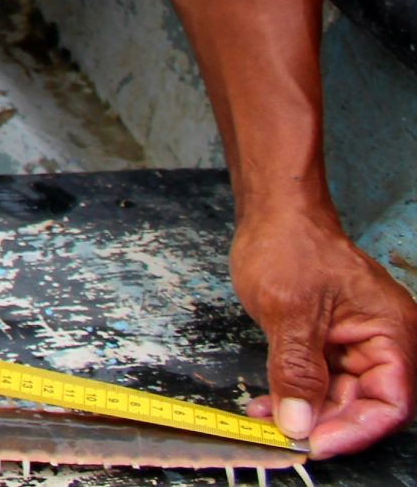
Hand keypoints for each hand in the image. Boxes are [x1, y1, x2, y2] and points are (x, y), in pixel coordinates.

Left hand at [233, 204, 415, 456]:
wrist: (273, 213)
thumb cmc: (290, 245)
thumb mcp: (289, 312)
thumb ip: (296, 371)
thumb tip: (298, 423)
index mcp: (392, 334)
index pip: (391, 403)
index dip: (356, 430)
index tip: (316, 444)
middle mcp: (383, 343)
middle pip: (367, 405)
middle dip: (325, 424)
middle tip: (285, 436)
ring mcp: (357, 344)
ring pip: (340, 397)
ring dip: (304, 412)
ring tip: (265, 421)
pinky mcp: (332, 343)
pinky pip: (321, 380)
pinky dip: (295, 393)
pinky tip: (267, 404)